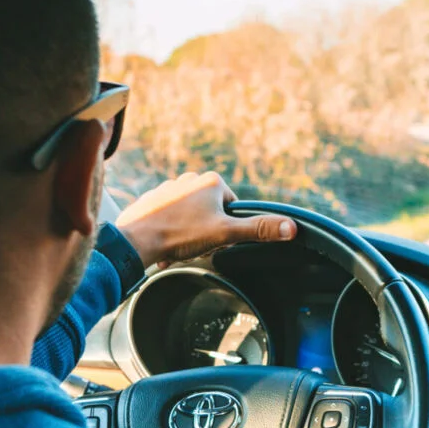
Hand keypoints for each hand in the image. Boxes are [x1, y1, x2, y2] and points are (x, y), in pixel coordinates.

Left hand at [115, 171, 296, 266]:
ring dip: (188, 236)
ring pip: (190, 218)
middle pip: (212, 213)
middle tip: (196, 246)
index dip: (227, 229)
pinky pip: (170, 219)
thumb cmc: (181, 234)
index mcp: (211, 182)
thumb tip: (291, 227)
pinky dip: (170, 234)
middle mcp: (190, 179)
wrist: (136, 240)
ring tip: (178, 248)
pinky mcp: (152, 200)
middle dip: (206, 234)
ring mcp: (169, 188)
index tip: (215, 240)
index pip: (233, 208)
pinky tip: (165, 247)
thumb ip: (258, 229)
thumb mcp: (225, 234)